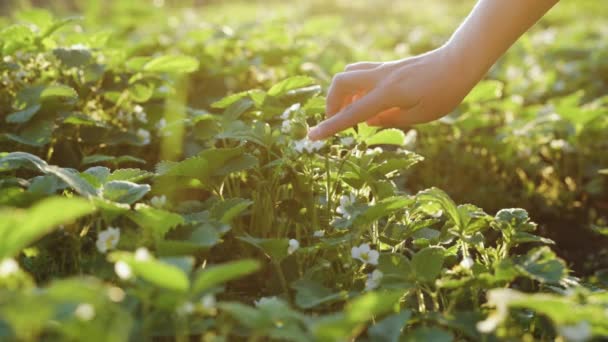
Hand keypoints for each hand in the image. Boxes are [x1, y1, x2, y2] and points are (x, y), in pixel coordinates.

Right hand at [307, 46, 479, 139]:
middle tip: (338, 121)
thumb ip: (389, 120)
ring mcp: (382, 69)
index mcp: (389, 94)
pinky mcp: (387, 67)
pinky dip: (355, 88)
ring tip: (353, 112)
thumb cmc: (444, 92)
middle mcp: (381, 78)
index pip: (352, 113)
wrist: (459, 62)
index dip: (330, 127)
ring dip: (342, 93)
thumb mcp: (420, 116)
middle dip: (331, 103)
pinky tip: (368, 101)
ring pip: (348, 74)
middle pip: (340, 82)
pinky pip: (360, 73)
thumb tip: (366, 122)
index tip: (311, 137)